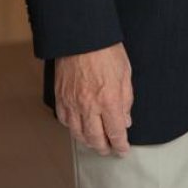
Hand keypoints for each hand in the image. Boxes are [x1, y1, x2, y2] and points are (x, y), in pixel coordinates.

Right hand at [55, 42, 132, 156]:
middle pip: (95, 138)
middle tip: (109, 150)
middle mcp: (89, 105)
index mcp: (109, 99)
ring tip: (95, 143)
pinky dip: (73, 129)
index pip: (115, 132)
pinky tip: (79, 128)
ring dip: (88, 142)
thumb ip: (126, 99)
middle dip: (104, 148)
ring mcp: (72, 103)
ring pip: (78, 134)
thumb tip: (125, 121)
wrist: (81, 36)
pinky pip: (65, 121)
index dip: (120, 146)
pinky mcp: (61, 97)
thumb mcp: (125, 73)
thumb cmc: (106, 50)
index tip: (123, 151)